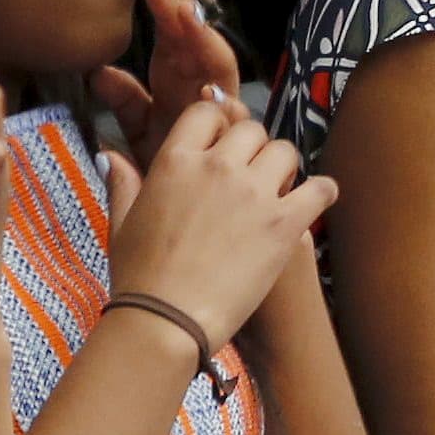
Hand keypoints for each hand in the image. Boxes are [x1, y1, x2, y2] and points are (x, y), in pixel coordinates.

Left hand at [87, 0, 240, 170]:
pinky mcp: (230, 141)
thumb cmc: (171, 170)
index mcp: (180, 78)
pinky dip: (222, 104)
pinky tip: (207, 89)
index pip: (174, 30)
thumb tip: (100, 73)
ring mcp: (219, 111)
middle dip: (182, 8)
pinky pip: (231, 117)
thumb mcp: (140, 132)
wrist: (193, 219)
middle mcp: (203, 86)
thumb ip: (127, 102)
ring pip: (217, 67)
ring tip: (182, 15)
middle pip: (196, 38)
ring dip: (201, 41)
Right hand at [107, 96, 337, 351]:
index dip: (218, 124)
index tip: (222, 144)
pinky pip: (320, 189)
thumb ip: (123, 183)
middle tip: (251, 174)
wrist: (166, 321)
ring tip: (279, 189)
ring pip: (285, 151)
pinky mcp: (284, 224)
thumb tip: (111, 153)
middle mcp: (217, 167)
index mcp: (176, 161)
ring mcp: (254, 193)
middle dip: (253, 147)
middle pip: (252, 130)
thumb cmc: (139, 277)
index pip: (206, 113)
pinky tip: (317, 199)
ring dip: (283, 167)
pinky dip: (323, 191)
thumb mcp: (122, 224)